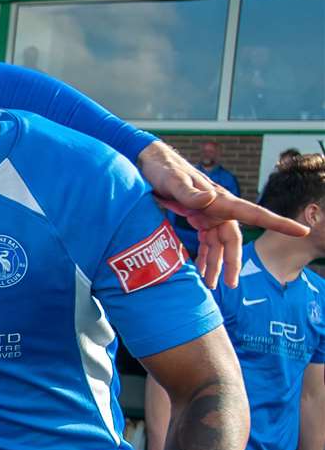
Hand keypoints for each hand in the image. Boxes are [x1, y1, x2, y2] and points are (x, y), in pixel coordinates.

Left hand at [136, 142, 307, 286]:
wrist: (148, 164)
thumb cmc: (163, 169)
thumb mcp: (173, 180)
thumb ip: (189, 193)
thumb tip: (209, 200)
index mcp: (219, 200)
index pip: (254, 214)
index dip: (278, 223)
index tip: (302, 231)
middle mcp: (218, 208)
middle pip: (232, 240)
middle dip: (233, 263)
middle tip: (229, 285)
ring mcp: (208, 214)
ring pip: (219, 244)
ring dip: (217, 264)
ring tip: (212, 285)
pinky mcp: (196, 217)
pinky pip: (206, 241)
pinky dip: (205, 256)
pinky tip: (201, 270)